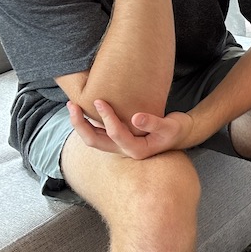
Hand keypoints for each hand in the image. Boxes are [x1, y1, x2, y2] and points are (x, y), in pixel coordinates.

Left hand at [67, 100, 195, 159]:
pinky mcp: (118, 139)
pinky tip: (83, 110)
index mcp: (137, 149)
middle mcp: (124, 150)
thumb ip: (153, 122)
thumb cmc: (175, 129)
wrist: (179, 135)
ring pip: (93, 139)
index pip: (115, 134)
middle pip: (94, 141)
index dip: (106, 117)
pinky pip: (98, 133)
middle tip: (72, 105)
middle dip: (80, 124)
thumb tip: (135, 117)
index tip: (100, 100)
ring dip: (80, 124)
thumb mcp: (170, 126)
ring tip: (72, 106)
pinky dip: (88, 123)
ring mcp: (119, 146)